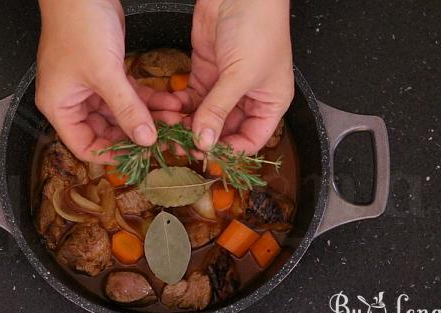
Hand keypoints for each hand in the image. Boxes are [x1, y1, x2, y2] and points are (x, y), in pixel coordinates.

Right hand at [35, 0, 180, 161]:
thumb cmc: (78, 25)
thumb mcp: (104, 73)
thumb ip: (127, 108)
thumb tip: (145, 137)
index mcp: (60, 107)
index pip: (84, 146)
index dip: (110, 155)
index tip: (138, 158)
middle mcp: (73, 100)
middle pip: (106, 131)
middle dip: (135, 135)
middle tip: (163, 139)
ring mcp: (90, 86)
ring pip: (121, 114)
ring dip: (147, 118)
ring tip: (173, 121)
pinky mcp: (106, 73)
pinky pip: (128, 95)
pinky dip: (147, 100)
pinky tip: (169, 103)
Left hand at [176, 0, 293, 153]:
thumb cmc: (257, 27)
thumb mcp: (240, 75)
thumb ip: (219, 109)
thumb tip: (205, 141)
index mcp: (270, 103)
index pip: (251, 140)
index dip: (231, 152)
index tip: (208, 156)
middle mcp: (248, 98)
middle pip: (225, 131)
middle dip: (205, 140)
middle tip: (183, 149)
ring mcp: (225, 86)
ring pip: (206, 117)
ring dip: (189, 127)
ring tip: (172, 135)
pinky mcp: (205, 73)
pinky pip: (192, 100)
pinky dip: (181, 109)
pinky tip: (170, 116)